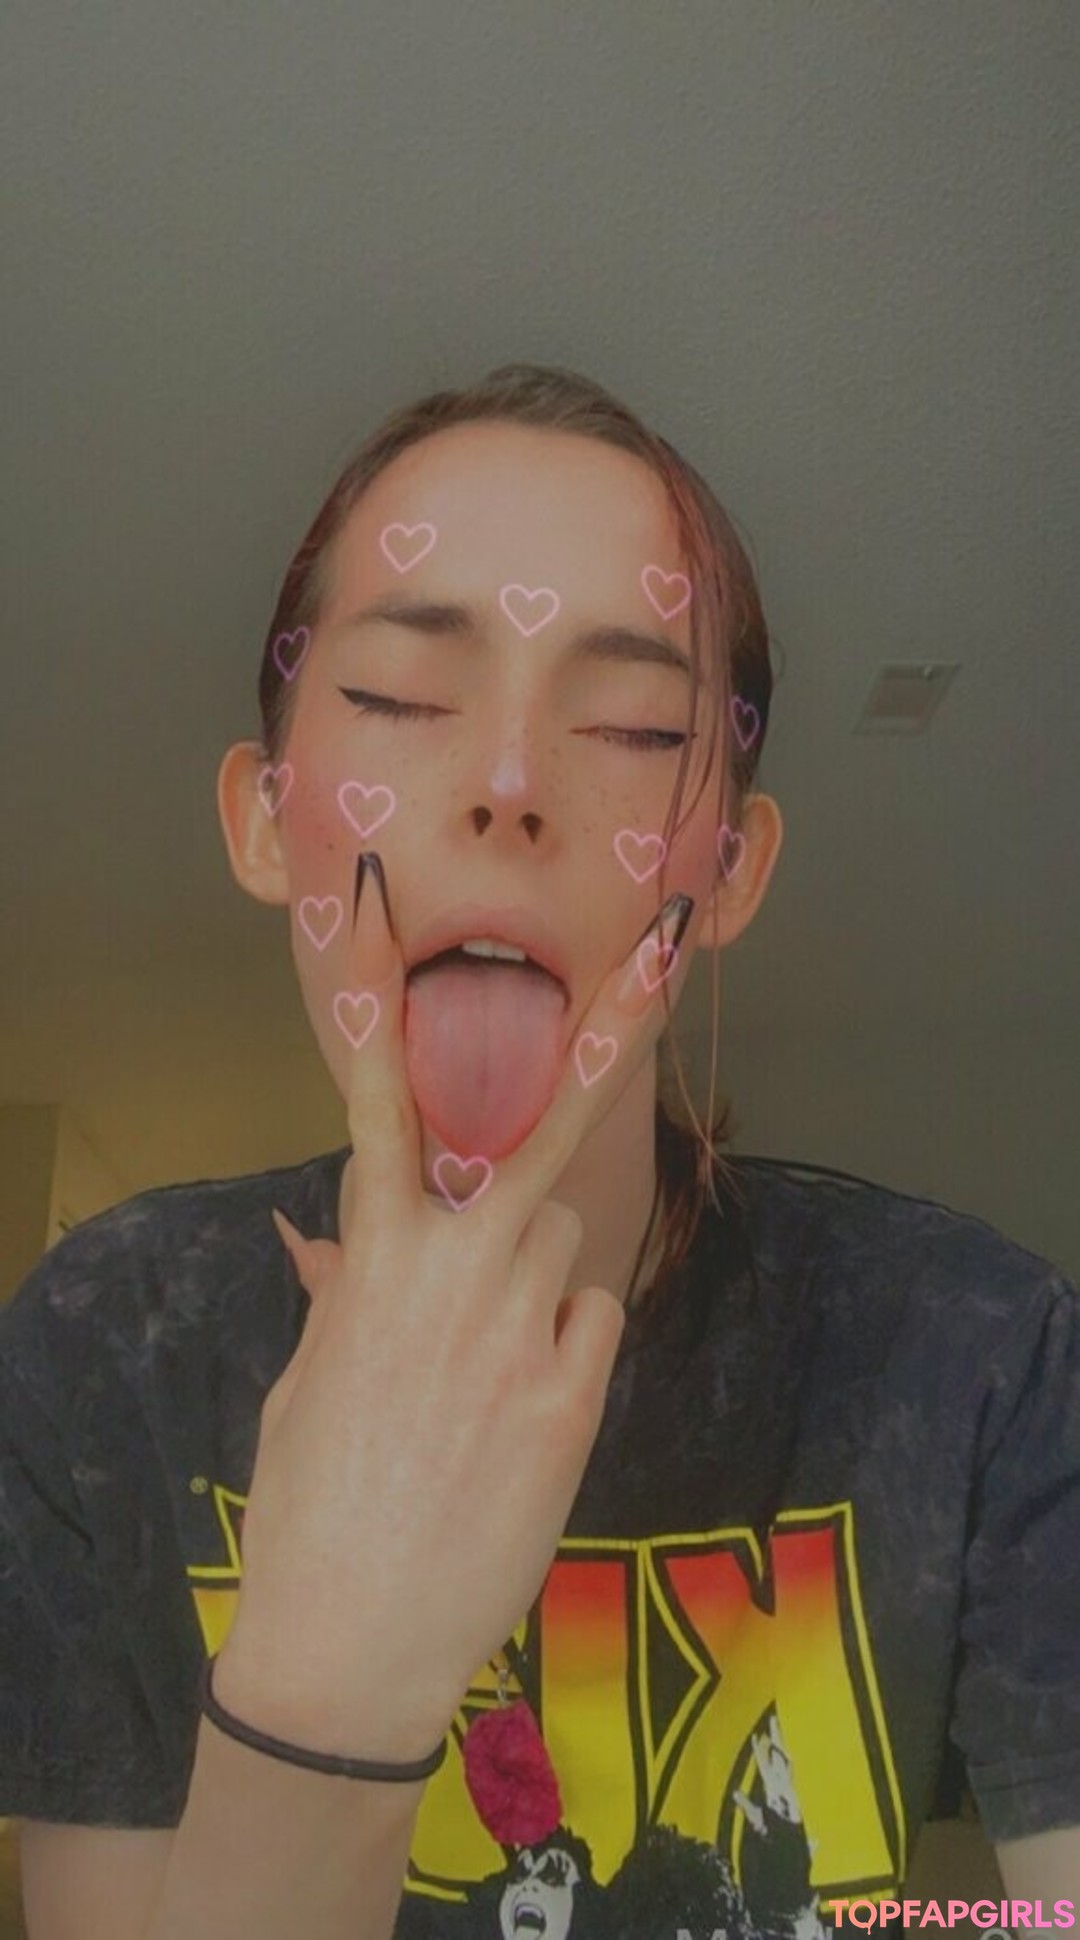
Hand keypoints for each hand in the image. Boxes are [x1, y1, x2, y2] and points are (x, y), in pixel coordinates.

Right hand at [215, 855, 690, 1760]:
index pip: (381, 1107)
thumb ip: (339, 1295)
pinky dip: (566, 1341)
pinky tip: (523, 1404)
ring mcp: (525, 1330)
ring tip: (487, 1357)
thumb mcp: (308, 1387)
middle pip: (545, 1131)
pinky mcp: (576, 1396)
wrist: (356, 1636)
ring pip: (567, 1238)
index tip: (383, 907)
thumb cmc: (312, 1501)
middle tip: (659, 941)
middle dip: (606, 1031)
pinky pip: (592, 1320)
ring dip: (539, 1268)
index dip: (383, 1004)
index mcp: (374, 1260)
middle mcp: (457, 1272)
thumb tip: (325, 1240)